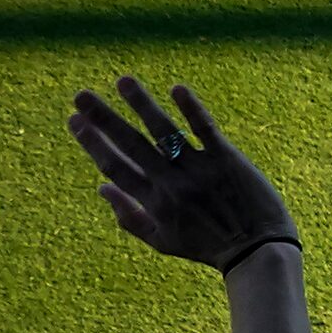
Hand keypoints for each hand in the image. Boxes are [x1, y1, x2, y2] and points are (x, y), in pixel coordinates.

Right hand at [66, 76, 298, 272]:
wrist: (257, 251)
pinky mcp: (227, 160)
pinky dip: (191, 109)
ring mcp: (199, 170)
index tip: (74, 119)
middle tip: (81, 95)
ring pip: (165, 132)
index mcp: (153, 202)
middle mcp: (171, 183)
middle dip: (104, 119)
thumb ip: (128, 216)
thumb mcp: (161, 241)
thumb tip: (100, 188)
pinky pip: (205, 130)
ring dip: (142, 105)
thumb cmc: (207, 247)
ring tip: (123, 81)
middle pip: (132, 145)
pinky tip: (176, 89)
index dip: (92, 142)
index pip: (114, 167)